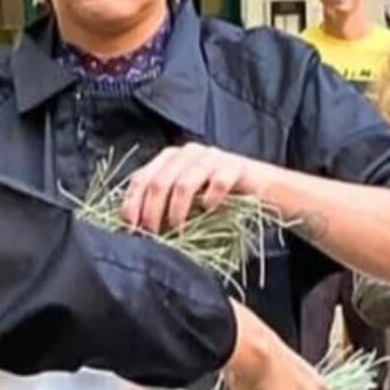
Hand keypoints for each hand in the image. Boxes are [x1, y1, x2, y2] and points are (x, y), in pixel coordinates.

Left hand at [120, 143, 267, 235]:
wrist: (258, 187)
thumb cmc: (216, 196)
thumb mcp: (183, 199)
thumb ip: (160, 204)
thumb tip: (134, 227)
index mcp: (169, 157)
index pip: (141, 178)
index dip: (132, 204)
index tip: (131, 229)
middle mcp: (187, 152)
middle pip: (159, 182)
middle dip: (151, 213)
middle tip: (153, 236)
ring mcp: (211, 157)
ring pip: (183, 184)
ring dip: (177, 212)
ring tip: (178, 232)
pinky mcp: (234, 166)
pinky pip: (217, 183)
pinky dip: (210, 201)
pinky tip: (209, 211)